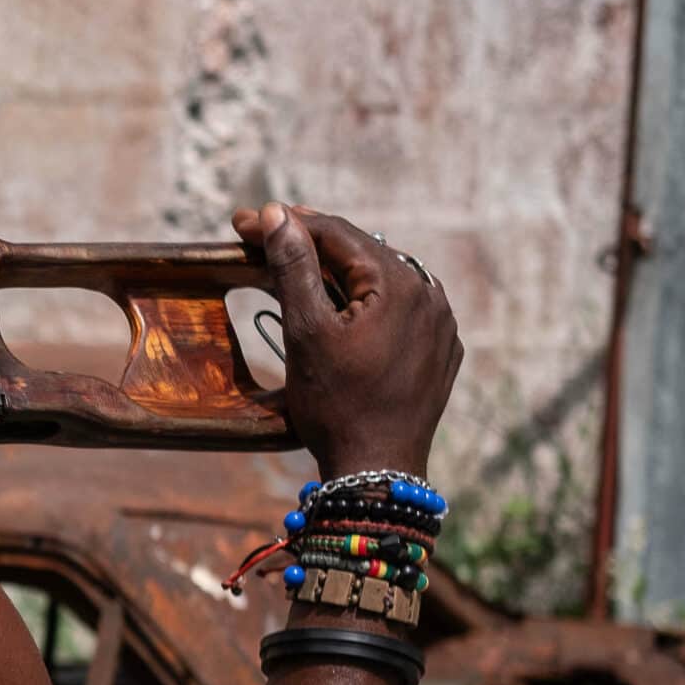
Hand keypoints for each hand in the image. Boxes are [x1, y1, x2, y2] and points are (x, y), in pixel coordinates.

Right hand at [234, 202, 462, 479]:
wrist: (377, 469)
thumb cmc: (336, 403)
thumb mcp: (306, 332)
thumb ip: (293, 267)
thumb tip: (277, 214)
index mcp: (400, 284)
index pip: (337, 234)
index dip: (287, 224)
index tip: (244, 223)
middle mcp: (430, 295)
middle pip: (361, 253)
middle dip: (310, 244)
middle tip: (261, 237)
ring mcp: (440, 325)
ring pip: (381, 279)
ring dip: (337, 270)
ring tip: (295, 266)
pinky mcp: (440, 351)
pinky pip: (399, 310)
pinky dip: (365, 300)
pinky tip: (340, 306)